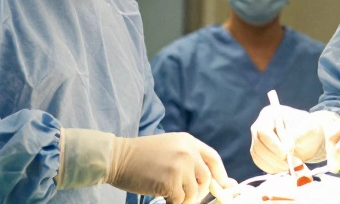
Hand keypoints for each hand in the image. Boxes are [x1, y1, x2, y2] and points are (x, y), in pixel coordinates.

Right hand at [106, 132, 234, 203]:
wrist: (117, 157)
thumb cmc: (141, 156)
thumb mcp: (170, 148)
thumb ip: (189, 159)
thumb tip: (213, 181)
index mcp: (188, 141)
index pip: (213, 159)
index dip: (220, 175)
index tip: (222, 186)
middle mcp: (187, 151)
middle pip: (206, 179)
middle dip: (199, 192)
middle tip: (186, 196)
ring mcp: (180, 166)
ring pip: (194, 192)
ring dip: (184, 199)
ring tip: (169, 194)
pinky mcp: (170, 181)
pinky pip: (180, 200)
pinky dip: (172, 203)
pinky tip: (162, 197)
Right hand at [250, 105, 338, 173]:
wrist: (310, 138)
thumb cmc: (308, 128)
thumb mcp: (306, 127)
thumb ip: (295, 134)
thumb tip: (285, 146)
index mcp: (269, 115)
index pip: (263, 131)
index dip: (272, 144)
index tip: (286, 154)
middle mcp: (259, 127)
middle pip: (258, 146)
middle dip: (274, 158)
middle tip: (291, 164)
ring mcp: (258, 141)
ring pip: (258, 157)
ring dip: (275, 165)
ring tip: (293, 166)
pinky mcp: (261, 154)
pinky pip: (262, 164)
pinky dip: (274, 169)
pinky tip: (287, 168)